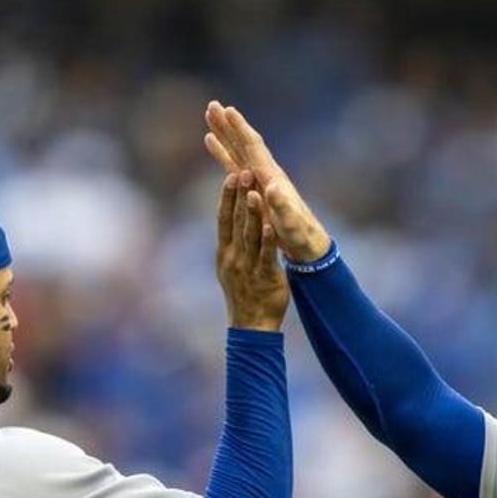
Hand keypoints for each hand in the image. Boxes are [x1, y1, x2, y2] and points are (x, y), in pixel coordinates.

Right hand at [205, 101, 331, 263]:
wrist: (306, 243)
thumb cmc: (299, 235)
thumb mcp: (291, 223)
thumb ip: (283, 206)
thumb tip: (272, 187)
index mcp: (272, 178)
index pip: (254, 148)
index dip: (241, 130)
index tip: (228, 111)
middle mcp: (266, 174)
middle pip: (244, 143)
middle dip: (229, 125)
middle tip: (212, 106)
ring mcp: (260, 181)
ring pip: (238, 151)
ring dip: (224, 134)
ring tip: (210, 117)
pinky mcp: (255, 189)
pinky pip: (236, 165)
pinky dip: (224, 154)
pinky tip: (215, 145)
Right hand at [216, 170, 287, 330]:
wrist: (251, 326)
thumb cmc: (244, 295)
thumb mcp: (231, 268)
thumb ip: (231, 245)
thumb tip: (230, 222)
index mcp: (225, 254)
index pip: (224, 220)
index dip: (227, 197)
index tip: (230, 173)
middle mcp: (234, 258)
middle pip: (236, 222)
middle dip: (240, 196)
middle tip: (243, 170)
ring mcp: (248, 268)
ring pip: (250, 236)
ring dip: (252, 213)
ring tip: (254, 191)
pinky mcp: (265, 278)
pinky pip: (266, 256)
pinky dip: (269, 240)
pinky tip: (272, 225)